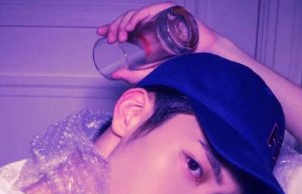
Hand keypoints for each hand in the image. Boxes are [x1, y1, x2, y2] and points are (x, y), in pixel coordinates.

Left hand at [96, 2, 221, 82]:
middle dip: (114, 28)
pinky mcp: (167, 11)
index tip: (100, 33)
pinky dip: (136, 18)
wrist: (201, 60)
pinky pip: (148, 11)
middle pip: (127, 21)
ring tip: (118, 37)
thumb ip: (132, 75)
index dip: (111, 28)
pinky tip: (129, 28)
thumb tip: (113, 74)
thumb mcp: (149, 73)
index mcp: (146, 35)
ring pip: (134, 15)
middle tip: (109, 40)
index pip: (125, 28)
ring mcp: (158, 17)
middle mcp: (150, 24)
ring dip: (123, 24)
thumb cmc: (179, 66)